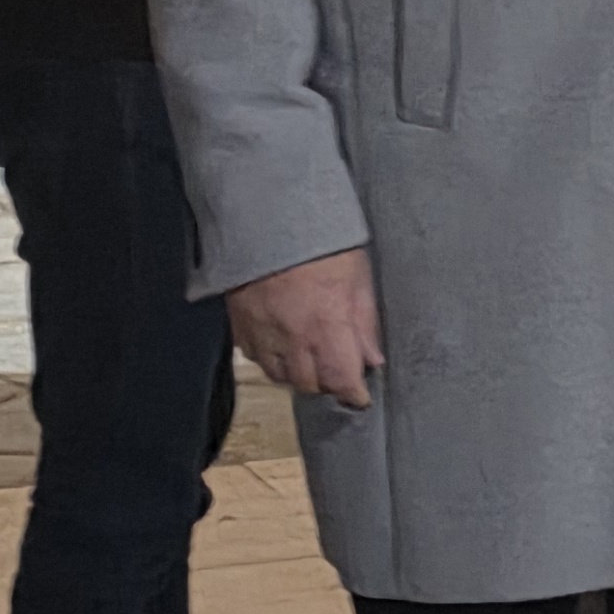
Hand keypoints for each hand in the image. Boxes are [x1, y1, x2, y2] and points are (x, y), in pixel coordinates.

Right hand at [228, 248, 384, 405]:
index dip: (353, 394)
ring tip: (309, 359)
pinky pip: (256, 357)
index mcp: (327, 324)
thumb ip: (365, 321)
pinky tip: (281, 344)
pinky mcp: (240, 326)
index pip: (341, 380)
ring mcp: (262, 334)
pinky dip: (271, 358)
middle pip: (310, 384)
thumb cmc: (320, 242)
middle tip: (336, 370)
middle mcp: (293, 337)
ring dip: (298, 374)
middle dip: (327, 383)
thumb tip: (373, 359)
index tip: (359, 396)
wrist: (265, 217)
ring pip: (280, 376)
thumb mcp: (356, 274)